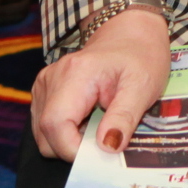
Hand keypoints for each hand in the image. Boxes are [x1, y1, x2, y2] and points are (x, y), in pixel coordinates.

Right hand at [29, 6, 171, 161]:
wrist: (130, 33)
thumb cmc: (140, 56)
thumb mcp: (143, 86)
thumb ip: (124, 117)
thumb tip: (107, 147)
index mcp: (74, 74)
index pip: (55, 125)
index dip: (73, 149)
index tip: (100, 154)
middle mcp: (50, 78)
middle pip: (45, 135)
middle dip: (74, 148)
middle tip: (106, 138)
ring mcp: (44, 84)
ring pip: (43, 135)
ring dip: (70, 141)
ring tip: (99, 124)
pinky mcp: (44, 92)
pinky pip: (46, 126)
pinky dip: (66, 132)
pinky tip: (87, 119)